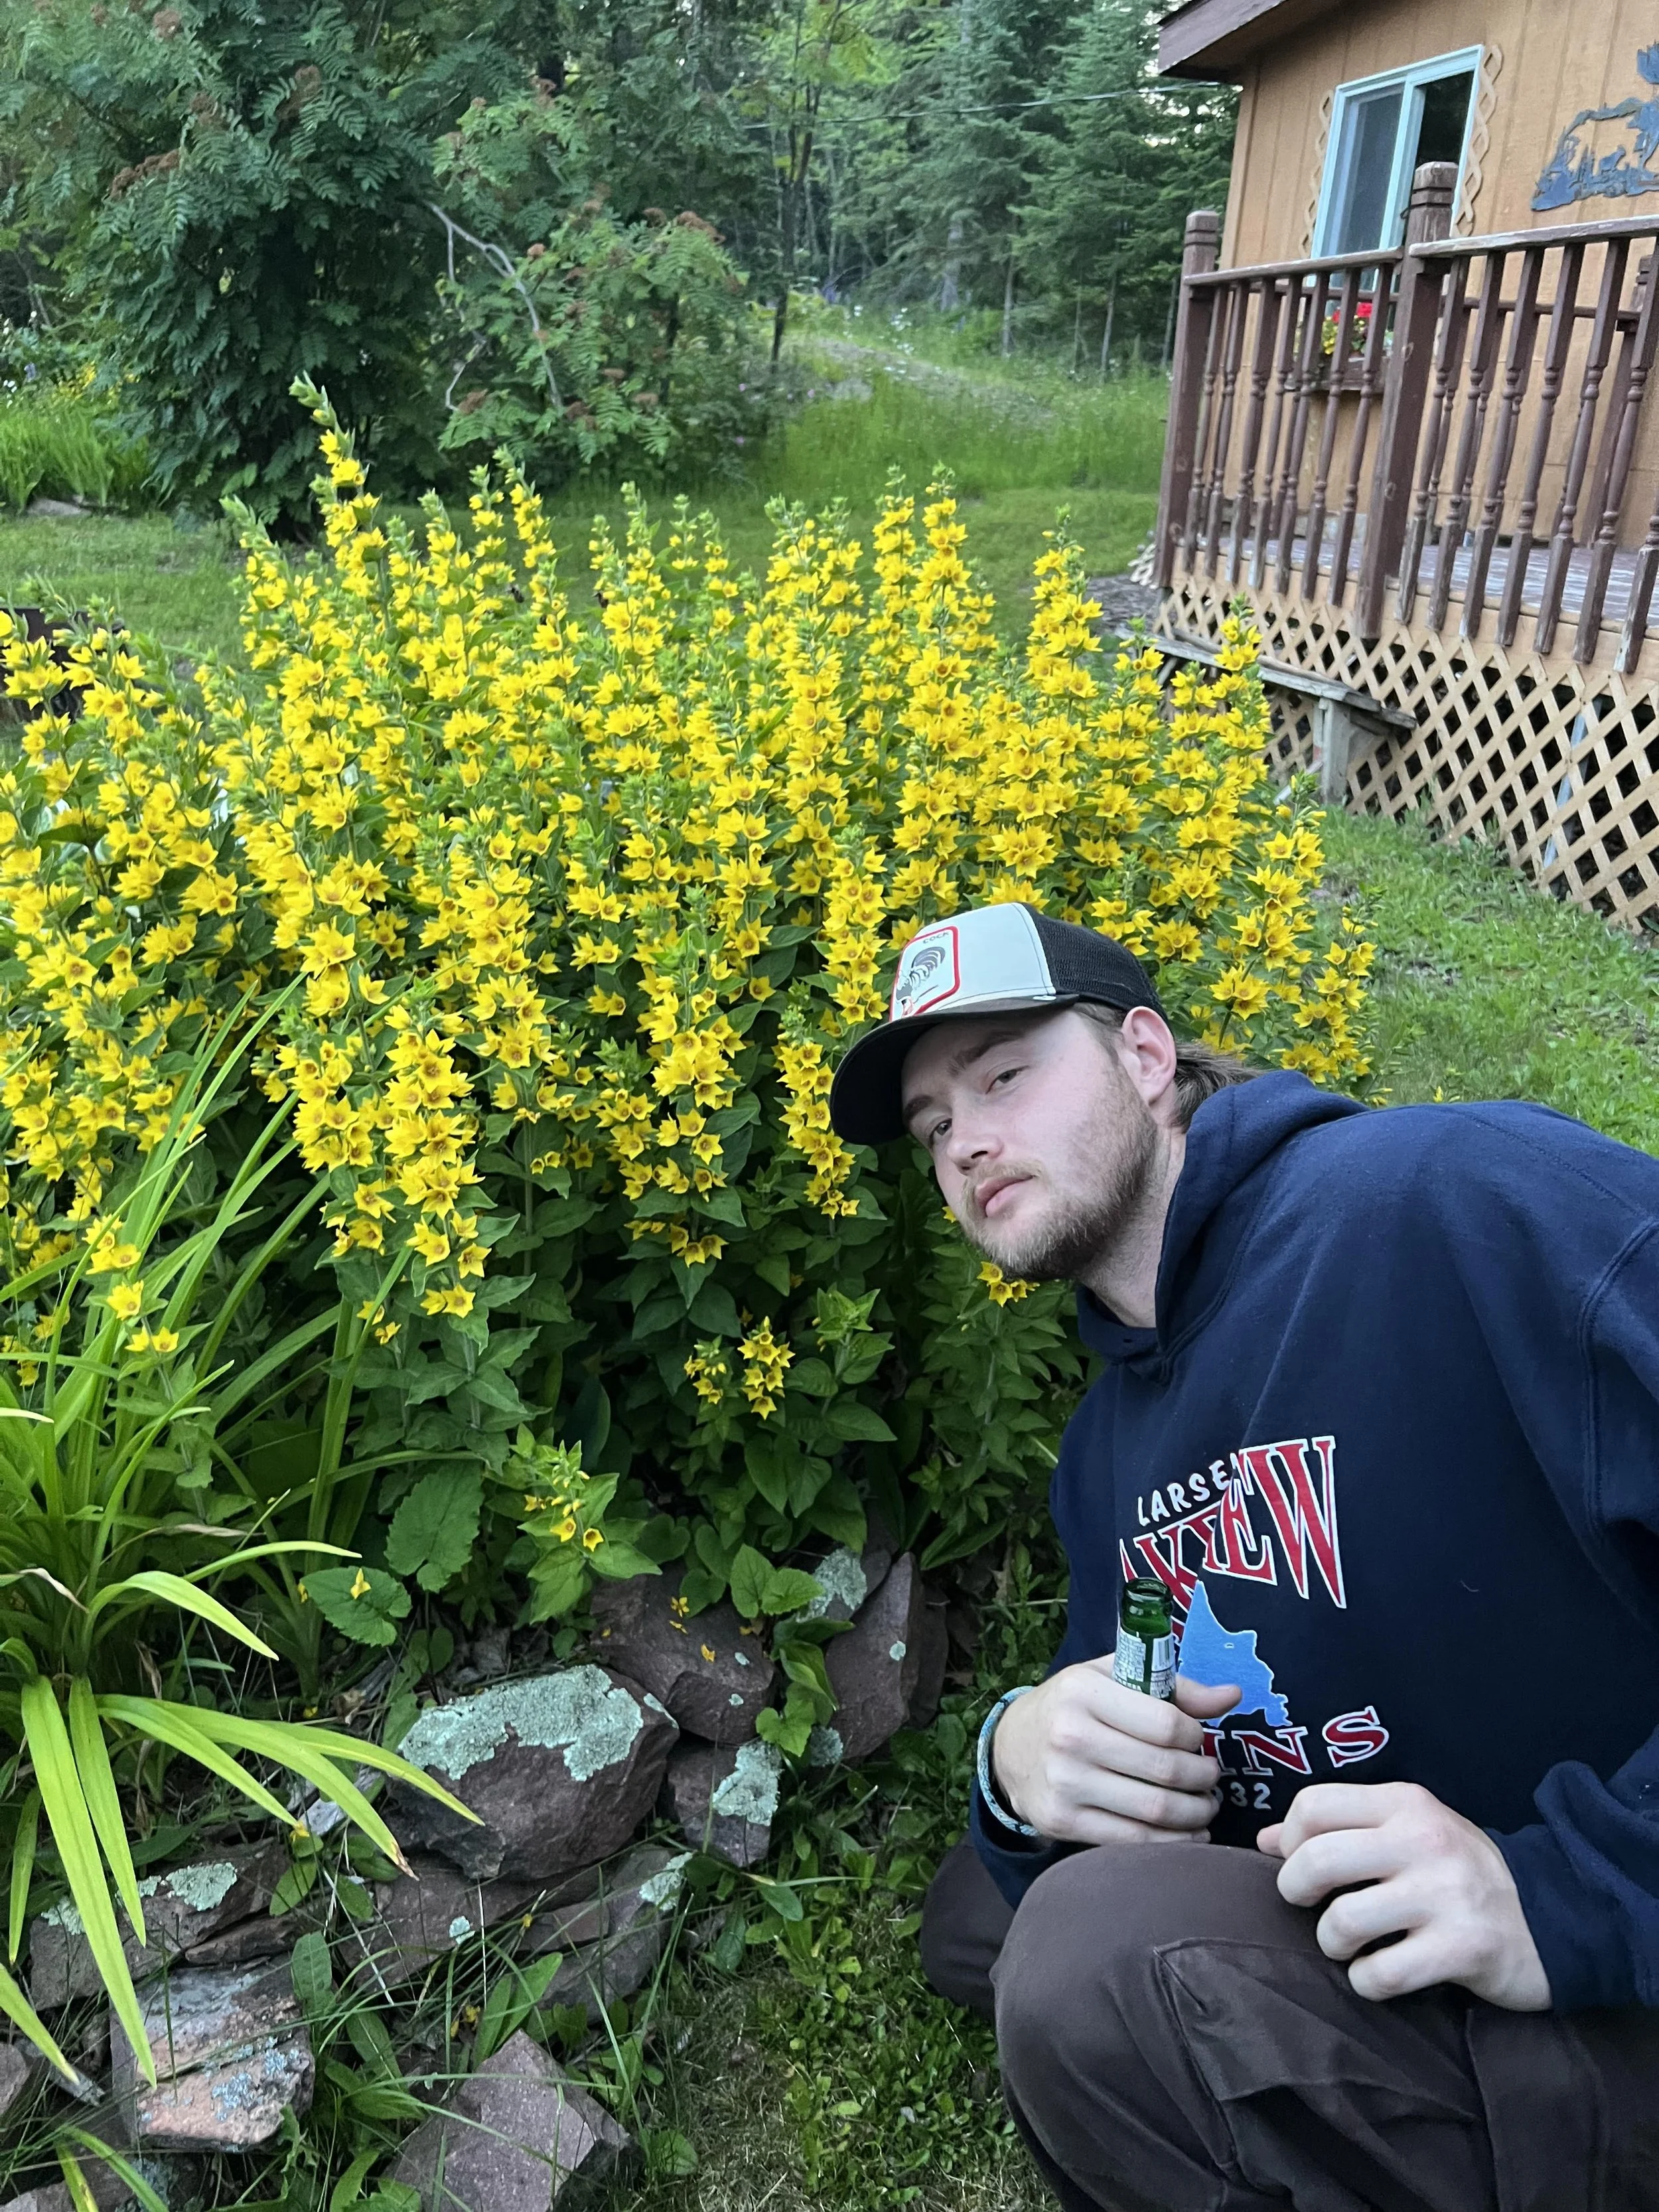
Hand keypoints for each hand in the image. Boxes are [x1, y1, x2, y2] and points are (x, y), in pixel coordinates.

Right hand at [991, 1662, 1238, 1844]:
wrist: (1010, 1747)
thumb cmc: (1072, 1706)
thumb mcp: (1111, 1677)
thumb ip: (1174, 1687)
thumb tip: (1232, 1696)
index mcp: (1084, 1692)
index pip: (1166, 1723)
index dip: (1197, 1737)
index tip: (1201, 1741)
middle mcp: (1071, 1737)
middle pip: (1165, 1770)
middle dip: (1204, 1779)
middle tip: (1211, 1778)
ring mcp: (1065, 1783)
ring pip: (1155, 1810)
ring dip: (1196, 1813)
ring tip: (1205, 1805)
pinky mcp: (1062, 1821)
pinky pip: (1133, 1841)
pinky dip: (1172, 1842)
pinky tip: (1189, 1833)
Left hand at [1258, 1782, 1551, 2010]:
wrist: (1552, 1917)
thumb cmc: (1459, 1872)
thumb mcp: (1406, 1831)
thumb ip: (1339, 1828)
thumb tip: (1264, 1840)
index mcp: (1406, 1803)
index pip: (1312, 1805)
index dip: (1289, 1839)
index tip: (1299, 1864)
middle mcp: (1423, 1841)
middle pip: (1316, 1862)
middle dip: (1295, 1892)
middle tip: (1312, 1907)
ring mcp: (1444, 1895)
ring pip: (1341, 1923)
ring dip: (1332, 1944)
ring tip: (1350, 1945)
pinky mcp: (1462, 1949)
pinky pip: (1379, 1974)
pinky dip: (1366, 1982)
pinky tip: (1379, 1974)